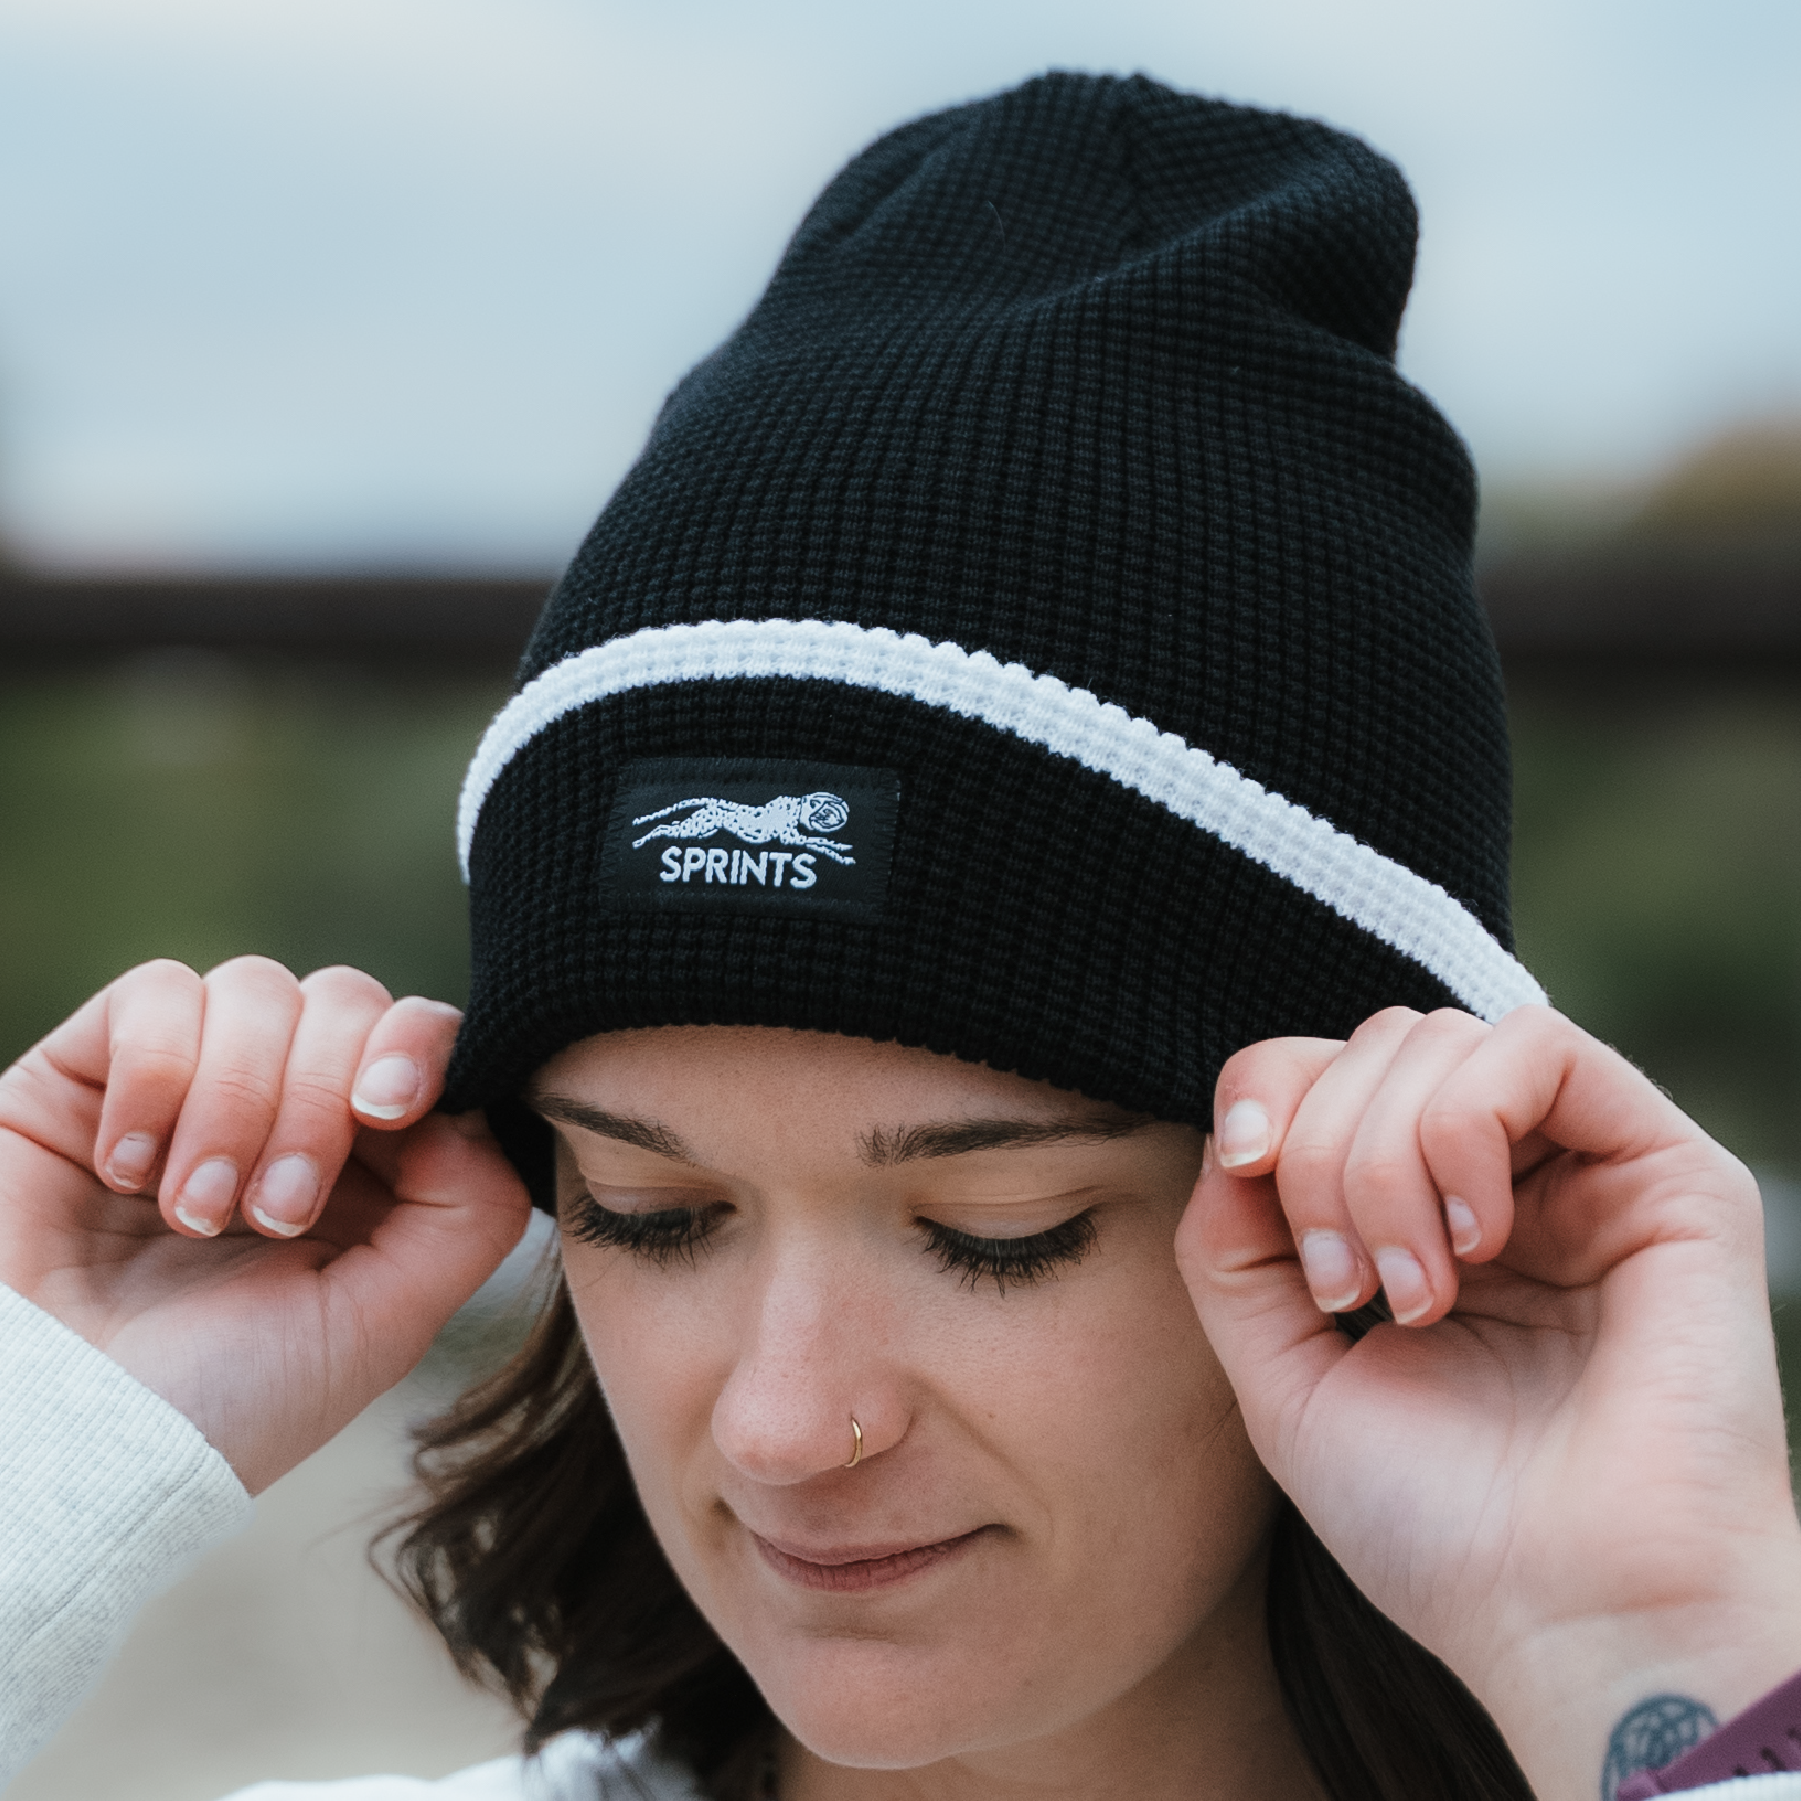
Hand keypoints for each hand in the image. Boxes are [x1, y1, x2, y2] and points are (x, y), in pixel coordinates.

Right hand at [0, 957, 532, 1492]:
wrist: (56, 1445)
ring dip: (237, 1103)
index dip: (420, 1049)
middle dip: (321, 1098)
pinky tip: (125, 1172)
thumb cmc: (221, 1402)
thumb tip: (478, 1106)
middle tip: (274, 1211)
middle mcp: (285, 1110)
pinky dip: (156, 1075)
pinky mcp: (88, 1072)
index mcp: (369, 1165)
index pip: (425, 1040)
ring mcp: (189, 1084)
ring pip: (259, 989)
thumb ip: (469, 1211)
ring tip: (195, 1216)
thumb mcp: (383, 1322)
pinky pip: (156, 993)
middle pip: (350, 1002)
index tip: (391, 1107)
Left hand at [1176, 1004, 1800, 1800]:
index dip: (1266, 1092)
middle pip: (1371, 1045)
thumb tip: (1231, 1138)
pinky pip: (1540, 1048)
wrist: (1575, 1619)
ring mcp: (1586, 1168)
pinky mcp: (1670, 1170)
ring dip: (1384, 1156)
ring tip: (1419, 1295)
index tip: (1244, 1173)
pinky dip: (1466, 1125)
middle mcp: (1503, 1178)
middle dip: (1320, 1151)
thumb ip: (1230, 1251)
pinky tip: (1477, 1244)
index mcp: (1418, 1215)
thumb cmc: (1438, 1523)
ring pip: (1438, 1038)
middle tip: (1349, 1290)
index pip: (1324, 1072)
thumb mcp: (1281, 1377)